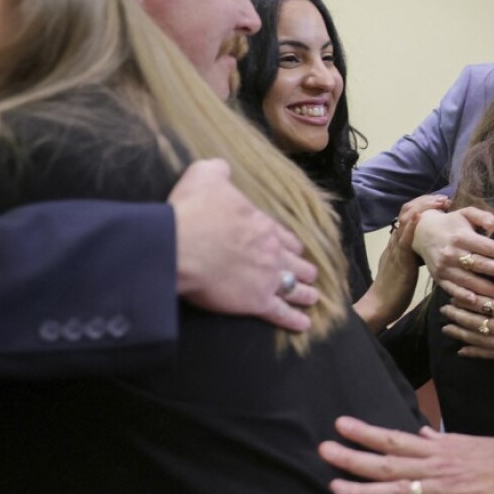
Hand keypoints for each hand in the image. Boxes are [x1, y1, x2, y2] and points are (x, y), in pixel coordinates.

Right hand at [169, 159, 318, 331]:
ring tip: (313, 298)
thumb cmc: (193, 209)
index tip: (294, 250)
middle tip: (309, 275)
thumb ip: (218, 171)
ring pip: (295, 288)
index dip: (290, 244)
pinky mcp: (256, 301)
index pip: (285, 236)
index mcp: (262, 225)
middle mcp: (272, 251)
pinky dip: (294, 320)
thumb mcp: (206, 175)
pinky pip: (281, 313)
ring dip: (306, 293)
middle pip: (296, 262)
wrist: (180, 243)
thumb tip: (222, 168)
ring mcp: (268, 277)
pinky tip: (304, 325)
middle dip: (303, 269)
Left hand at [319, 417, 493, 493]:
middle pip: (385, 465)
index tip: (341, 425)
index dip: (365, 433)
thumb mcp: (468, 442)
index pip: (393, 440)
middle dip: (352, 458)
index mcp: (437, 451)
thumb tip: (421, 435)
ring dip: (361, 490)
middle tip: (324, 449)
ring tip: (334, 484)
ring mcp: (440, 490)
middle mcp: (434, 470)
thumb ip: (441, 442)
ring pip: (394, 490)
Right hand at [355, 194, 450, 331]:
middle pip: (407, 211)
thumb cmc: (396, 289)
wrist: (379, 305)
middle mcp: (395, 240)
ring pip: (405, 220)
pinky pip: (403, 238)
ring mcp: (396, 248)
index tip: (441, 201)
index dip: (424, 204)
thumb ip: (417, 254)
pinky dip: (411, 225)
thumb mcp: (408, 266)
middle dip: (426, 201)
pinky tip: (420, 216)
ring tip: (439, 201)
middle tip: (443, 198)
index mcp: (398, 241)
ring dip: (423, 207)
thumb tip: (434, 246)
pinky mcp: (398, 259)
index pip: (409, 214)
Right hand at [412, 207, 493, 302]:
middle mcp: (452, 253)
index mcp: (462, 236)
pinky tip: (477, 302)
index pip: (489, 247)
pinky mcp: (438, 278)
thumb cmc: (451, 223)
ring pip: (469, 281)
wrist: (422, 233)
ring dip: (488, 289)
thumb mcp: (466, 213)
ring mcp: (444, 268)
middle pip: (481, 265)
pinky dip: (464, 297)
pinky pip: (453, 290)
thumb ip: (483, 217)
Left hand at [440, 274, 493, 383]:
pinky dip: (471, 352)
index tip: (452, 292)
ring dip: (458, 332)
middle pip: (472, 319)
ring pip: (474, 337)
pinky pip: (484, 354)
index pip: (480, 301)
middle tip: (442, 310)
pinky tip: (461, 351)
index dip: (465, 296)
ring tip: (445, 329)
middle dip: (456, 314)